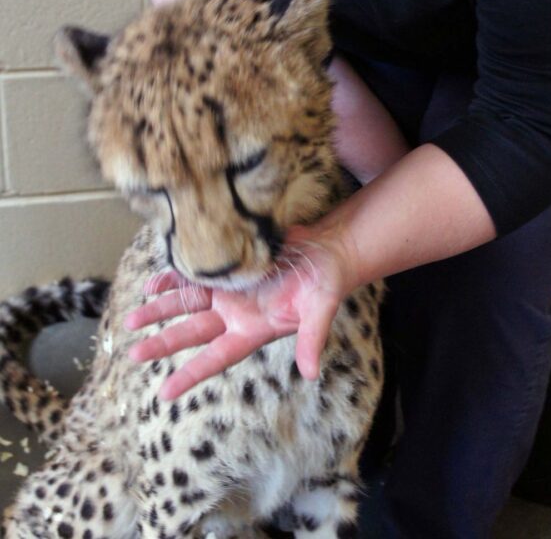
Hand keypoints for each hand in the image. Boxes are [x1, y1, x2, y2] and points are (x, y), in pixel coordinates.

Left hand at [125, 225, 357, 399]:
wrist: (324, 250)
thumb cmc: (326, 282)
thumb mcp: (320, 310)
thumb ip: (312, 340)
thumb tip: (312, 374)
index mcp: (253, 329)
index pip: (217, 357)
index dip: (191, 375)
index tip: (164, 394)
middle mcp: (235, 313)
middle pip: (192, 332)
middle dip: (163, 343)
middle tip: (133, 354)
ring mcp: (228, 291)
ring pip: (186, 304)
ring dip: (159, 311)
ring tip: (131, 320)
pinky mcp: (228, 268)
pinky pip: (193, 276)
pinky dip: (172, 279)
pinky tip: (153, 283)